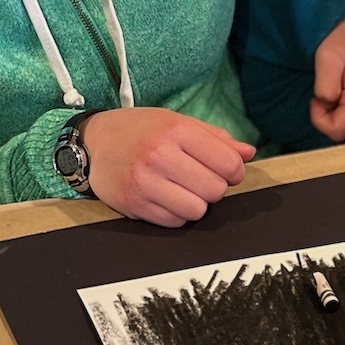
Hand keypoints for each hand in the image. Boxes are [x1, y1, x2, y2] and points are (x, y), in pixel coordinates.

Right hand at [83, 108, 254, 226]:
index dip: (234, 171)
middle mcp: (159, 154)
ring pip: (196, 211)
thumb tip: (248, 154)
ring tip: (181, 189)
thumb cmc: (141, 130)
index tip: (226, 170)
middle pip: (215, 190)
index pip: (229, 163)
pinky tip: (164, 197)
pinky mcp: (133, 204)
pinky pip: (174, 222)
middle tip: (199, 179)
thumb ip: (216, 138)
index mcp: (176, 130)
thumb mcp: (179, 122)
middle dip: (213, 188)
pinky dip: (175, 214)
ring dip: (195, 204)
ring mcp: (144, 182)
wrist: (95, 141)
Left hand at [310, 19, 344, 141]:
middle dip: (328, 111)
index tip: (317, 97)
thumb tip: (324, 104)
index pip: (336, 131)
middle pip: (344, 126)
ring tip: (337, 80)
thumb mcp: (328, 57)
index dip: (320, 119)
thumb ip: (325, 86)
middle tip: (326, 84)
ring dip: (338, 106)